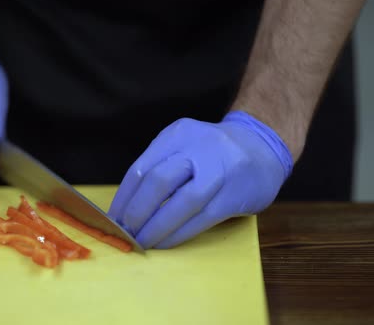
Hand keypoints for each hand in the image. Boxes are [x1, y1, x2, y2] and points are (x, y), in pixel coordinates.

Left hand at [107, 111, 292, 248]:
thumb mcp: (184, 145)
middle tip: (124, 232)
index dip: (123, 198)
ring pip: (180, 202)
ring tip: (141, 242)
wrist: (264, 146)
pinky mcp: (234, 194)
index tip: (112, 219)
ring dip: (156, 227)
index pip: (141, 169)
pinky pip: (201, 218)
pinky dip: (179, 233)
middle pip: (157, 181)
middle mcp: (197, 147)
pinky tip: (166, 242)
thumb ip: (159, 168)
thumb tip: (126, 208)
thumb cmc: (213, 153)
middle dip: (136, 213)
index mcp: (177, 135)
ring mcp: (219, 170)